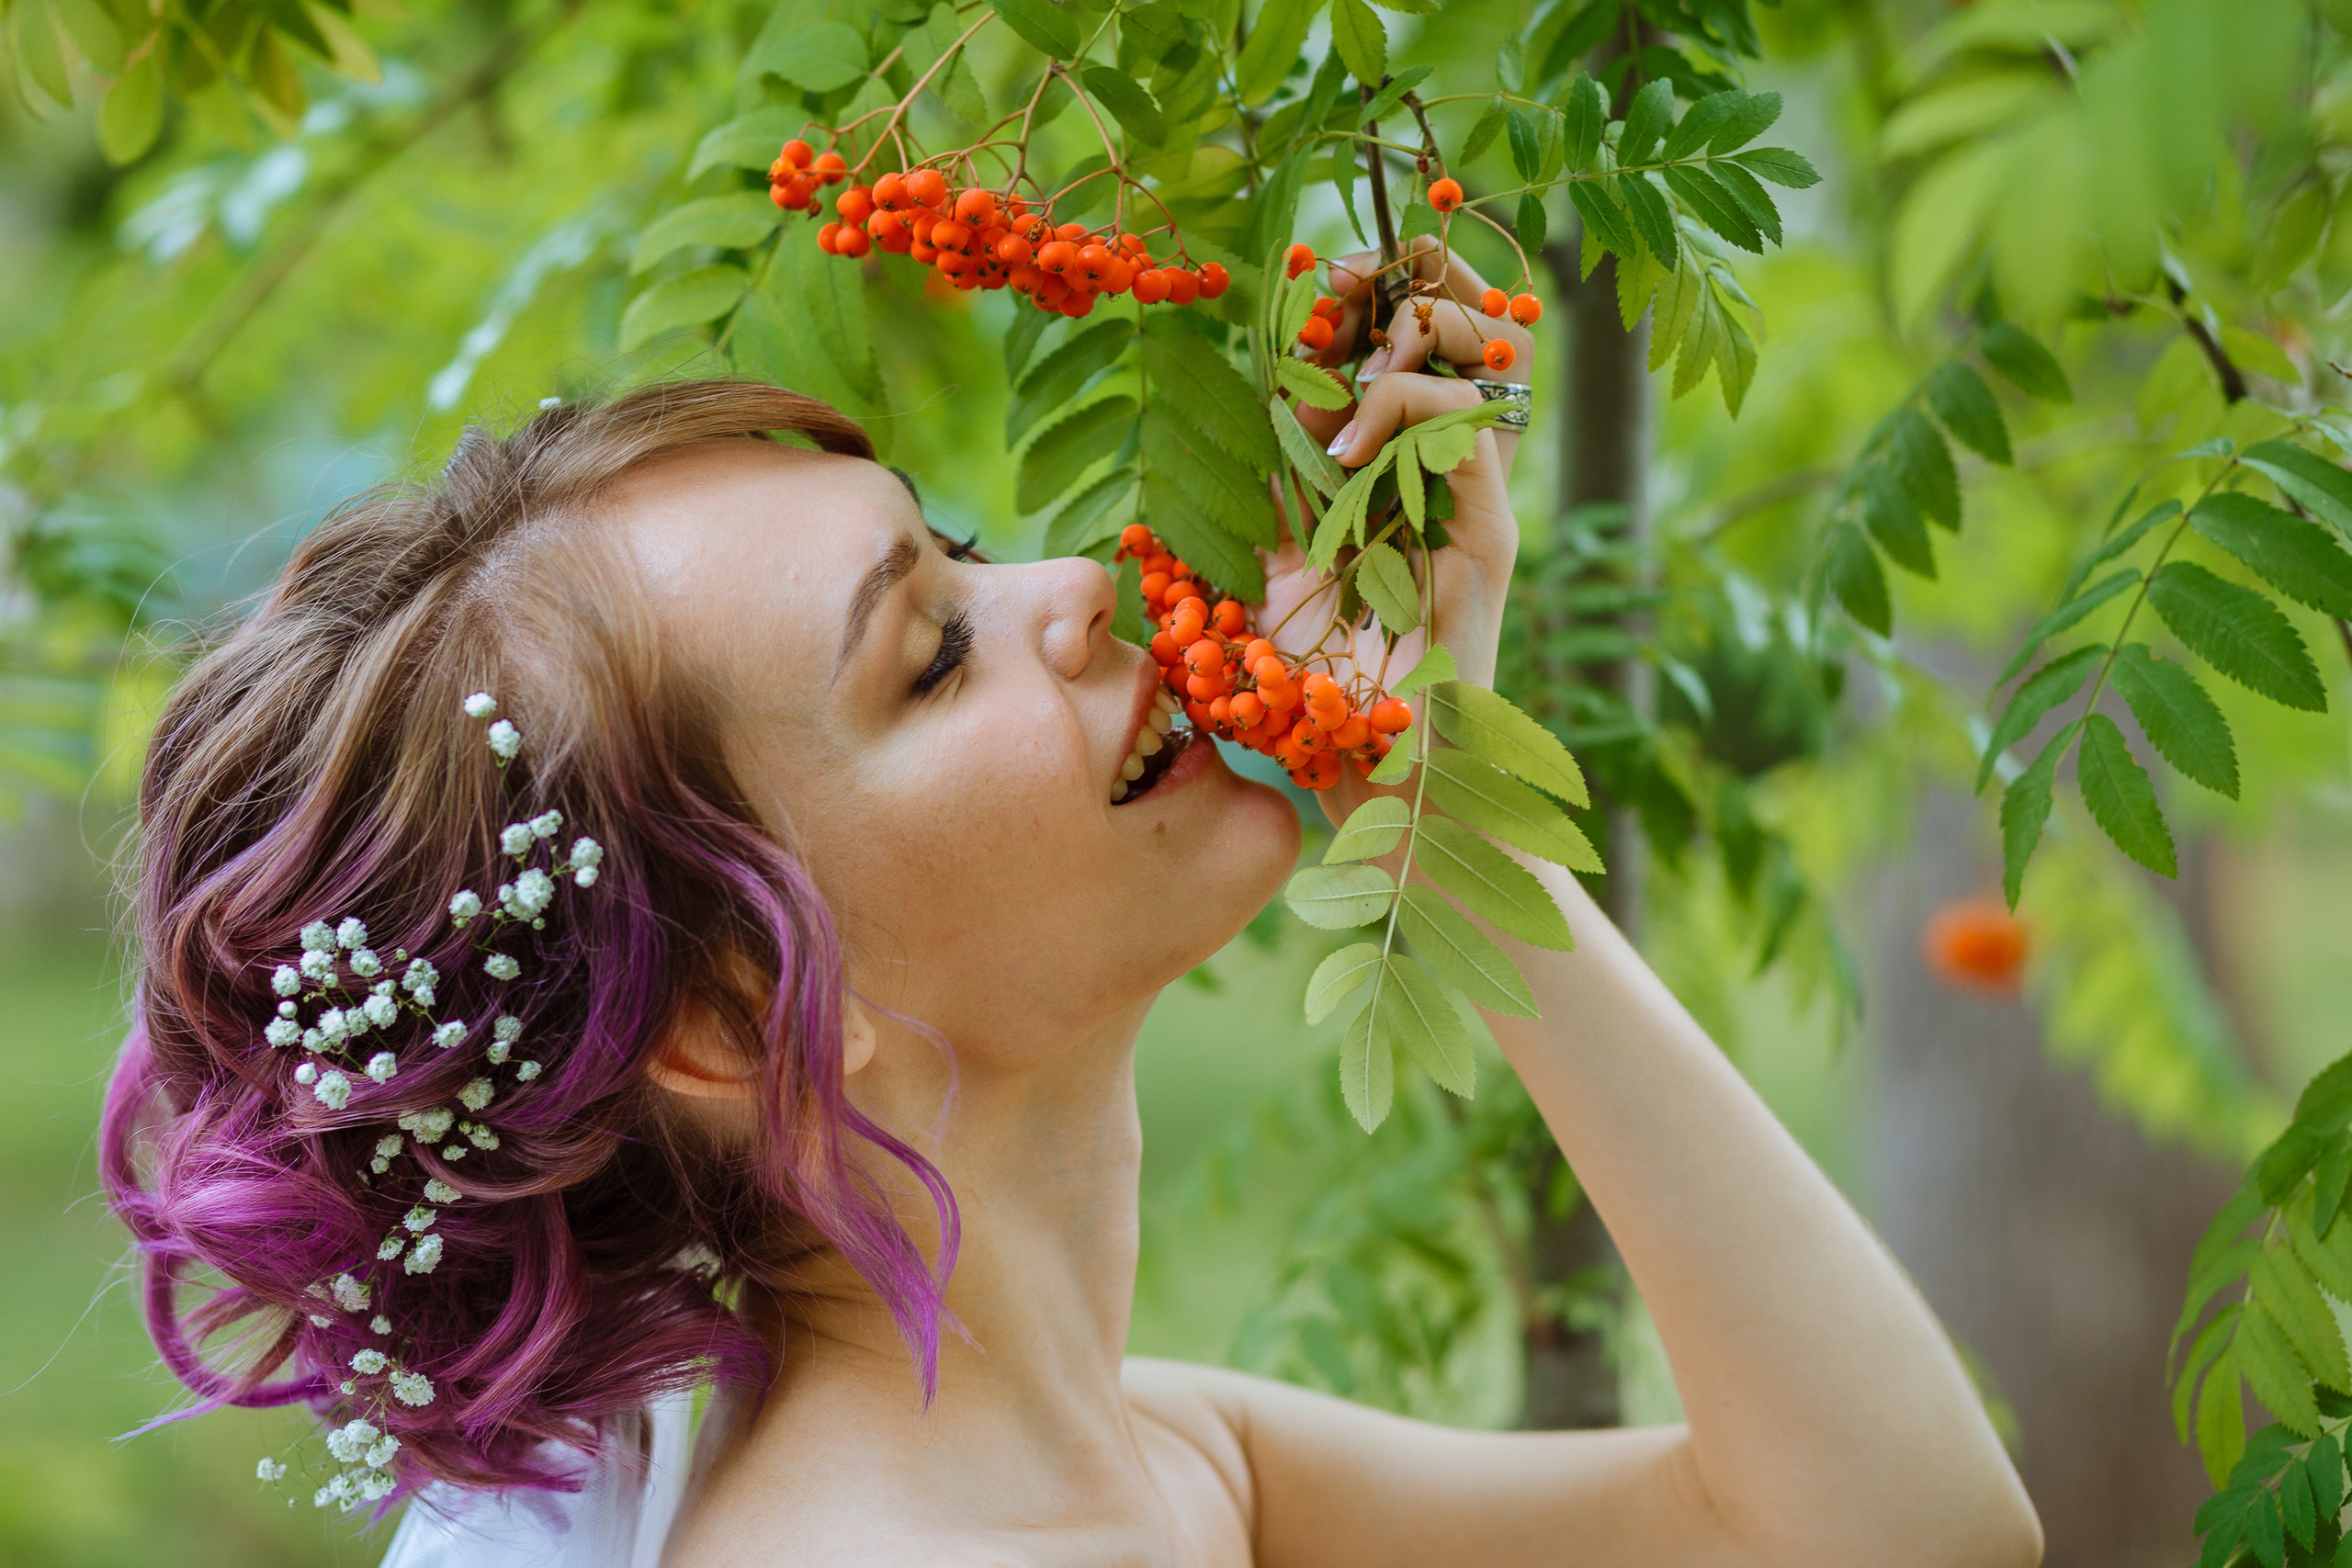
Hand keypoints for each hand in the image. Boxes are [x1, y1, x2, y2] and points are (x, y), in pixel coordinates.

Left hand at [1253, 239, 1533, 823]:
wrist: (1372, 785)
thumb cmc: (1310, 696)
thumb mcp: (1258, 566)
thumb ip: (1255, 493)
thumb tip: (1221, 416)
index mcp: (1400, 471)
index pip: (1418, 340)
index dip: (1376, 288)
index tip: (1313, 275)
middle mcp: (1450, 475)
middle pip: (1476, 325)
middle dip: (1412, 277)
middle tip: (1343, 279)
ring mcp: (1477, 504)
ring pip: (1490, 358)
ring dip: (1414, 332)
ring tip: (1347, 362)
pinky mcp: (1488, 538)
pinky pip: (1465, 433)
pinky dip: (1405, 411)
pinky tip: (1344, 443)